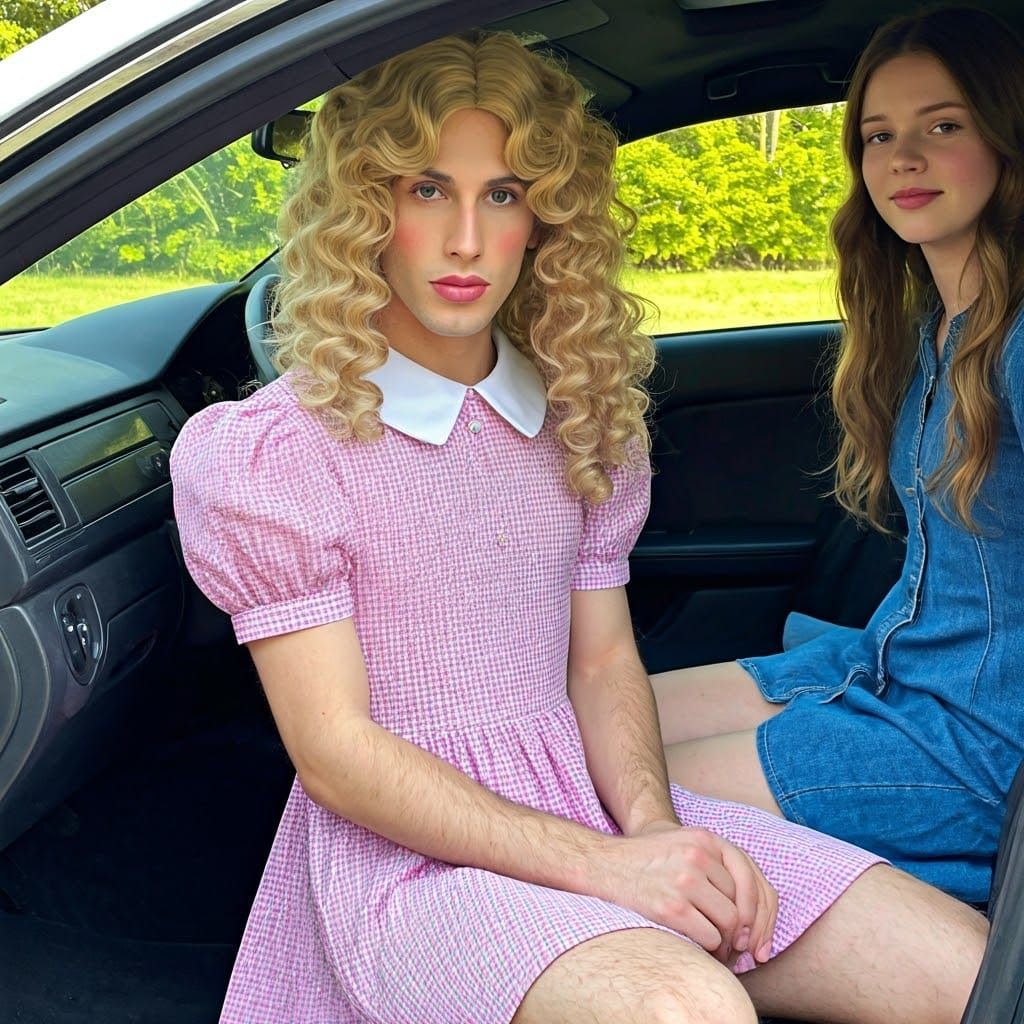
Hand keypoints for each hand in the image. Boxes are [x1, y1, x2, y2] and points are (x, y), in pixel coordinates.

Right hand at [600, 820, 777, 964]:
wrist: (603, 864)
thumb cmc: (646, 861)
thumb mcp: (684, 846)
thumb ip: (716, 865)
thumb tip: (752, 912)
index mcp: (705, 839)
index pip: (751, 878)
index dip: (760, 911)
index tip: (756, 934)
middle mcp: (698, 855)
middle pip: (742, 903)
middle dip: (741, 930)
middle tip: (735, 947)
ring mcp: (685, 880)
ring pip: (730, 923)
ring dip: (726, 942)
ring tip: (716, 949)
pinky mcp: (671, 907)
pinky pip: (710, 937)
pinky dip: (709, 949)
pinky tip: (699, 949)